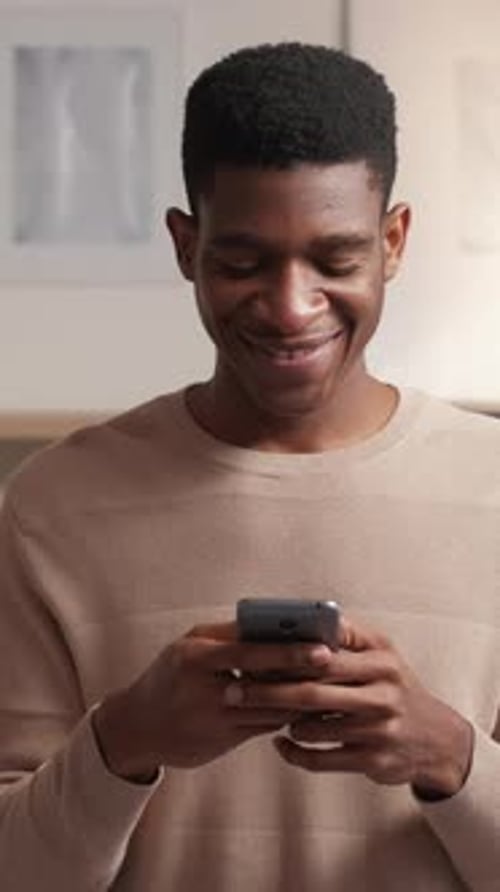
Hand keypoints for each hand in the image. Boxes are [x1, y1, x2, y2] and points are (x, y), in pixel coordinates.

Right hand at [93, 622, 329, 779]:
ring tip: (328, 683)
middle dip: (302, 674)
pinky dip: (285, 715)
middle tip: (334, 667)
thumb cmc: (170, 676)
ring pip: (268, 708)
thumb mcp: (189, 647)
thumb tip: (275, 626)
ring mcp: (212, 718)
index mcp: (194, 657)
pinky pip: (263, 726)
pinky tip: (303, 705)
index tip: (322, 646)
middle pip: (265, 682)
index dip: (289, 649)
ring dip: (299, 696)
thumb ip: (228, 636)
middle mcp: (202, 689)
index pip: (250, 651)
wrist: (137, 726)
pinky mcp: (221, 741)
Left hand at [225, 618, 473, 796]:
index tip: (251, 657)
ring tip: (259, 713)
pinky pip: (322, 760)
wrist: (434, 737)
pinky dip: (295, 753)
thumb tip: (305, 615)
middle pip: (313, 693)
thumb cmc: (395, 685)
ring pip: (314, 729)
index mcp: (381, 662)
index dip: (286, 658)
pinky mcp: (372, 762)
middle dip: (268, 692)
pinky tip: (280, 743)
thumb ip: (347, 634)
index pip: (325, 657)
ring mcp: (378, 731)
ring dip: (282, 722)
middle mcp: (383, 695)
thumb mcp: (382, 652)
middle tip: (234, 692)